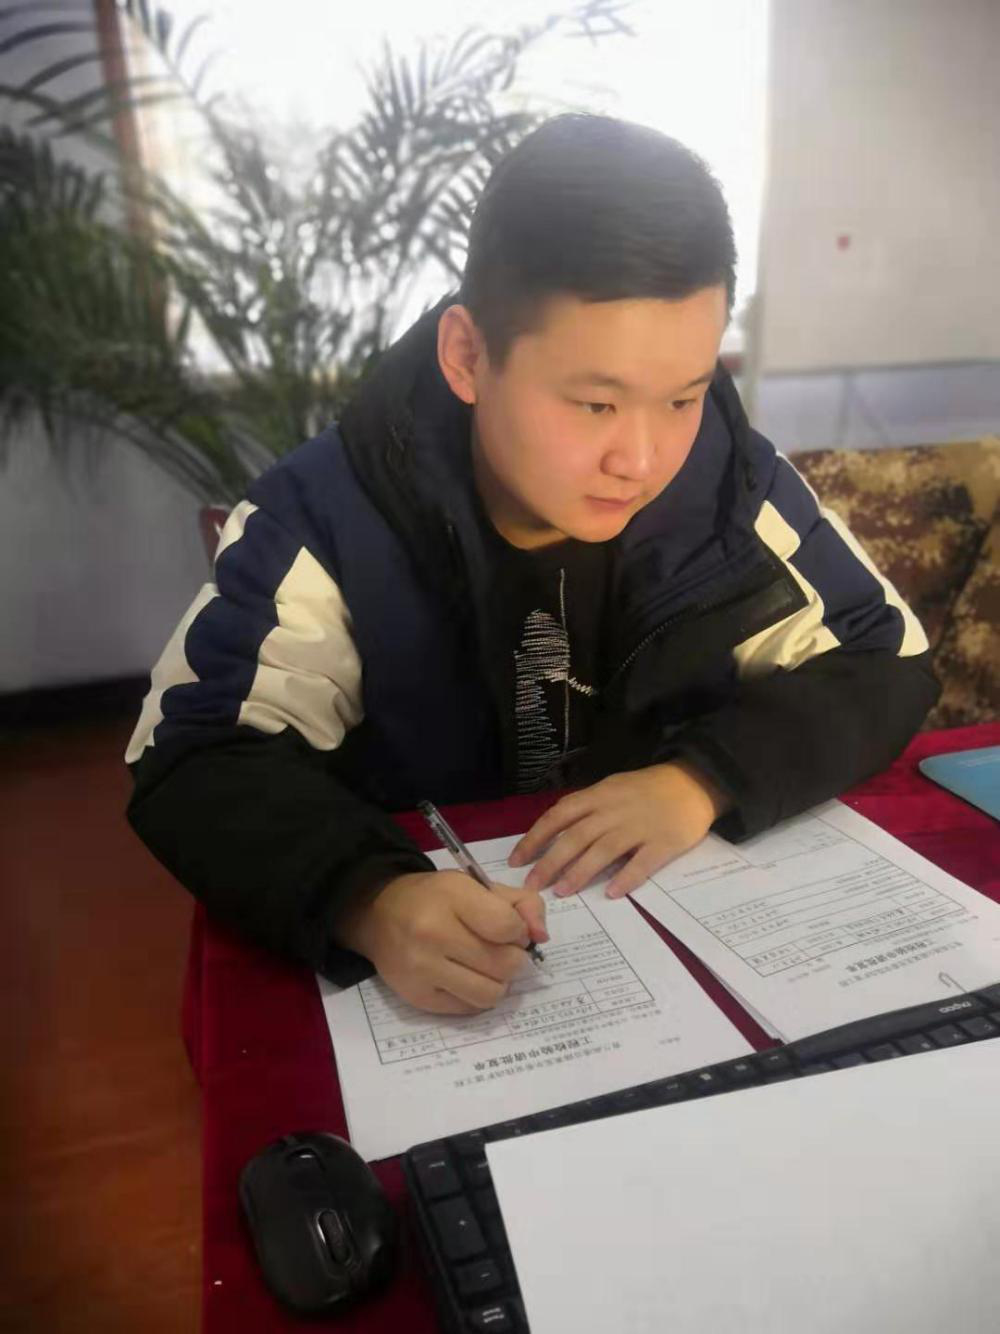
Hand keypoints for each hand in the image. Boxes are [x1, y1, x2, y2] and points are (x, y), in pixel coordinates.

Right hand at [334, 870, 547, 1014]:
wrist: (378, 914)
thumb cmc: (435, 897)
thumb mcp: (476, 885)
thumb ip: (520, 903)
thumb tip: (541, 937)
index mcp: (451, 897)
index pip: (508, 927)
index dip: (519, 931)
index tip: (508, 928)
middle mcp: (433, 933)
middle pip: (505, 965)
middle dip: (513, 958)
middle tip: (498, 948)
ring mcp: (422, 969)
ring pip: (491, 994)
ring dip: (498, 982)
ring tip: (485, 966)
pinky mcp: (418, 997)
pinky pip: (470, 1008)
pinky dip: (476, 995)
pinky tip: (465, 977)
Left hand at [508, 760, 730, 899]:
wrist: (694, 782)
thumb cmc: (647, 789)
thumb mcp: (612, 789)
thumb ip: (586, 810)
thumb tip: (554, 836)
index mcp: (599, 796)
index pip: (559, 815)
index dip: (535, 838)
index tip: (517, 861)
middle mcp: (614, 810)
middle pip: (576, 836)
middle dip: (551, 861)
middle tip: (533, 886)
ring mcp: (640, 827)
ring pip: (604, 850)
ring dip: (580, 871)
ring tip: (563, 891)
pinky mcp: (664, 842)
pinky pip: (642, 862)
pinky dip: (626, 878)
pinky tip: (611, 893)